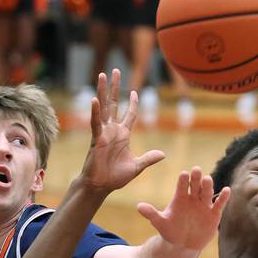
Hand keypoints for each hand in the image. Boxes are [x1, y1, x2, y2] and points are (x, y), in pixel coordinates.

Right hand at [81, 69, 163, 191]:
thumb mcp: (137, 166)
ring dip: (102, 91)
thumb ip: (149, 158)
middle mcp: (112, 130)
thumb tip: (163, 154)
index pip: (129, 114)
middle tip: (115, 71)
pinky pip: (95, 123)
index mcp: (123, 135)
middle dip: (114, 87)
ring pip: (103, 108)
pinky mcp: (96, 139)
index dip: (132, 103)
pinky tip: (94, 100)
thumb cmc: (116, 177)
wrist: (102, 186)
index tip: (134, 91)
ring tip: (102, 75)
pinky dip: (95, 112)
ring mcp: (103, 133)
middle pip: (114, 104)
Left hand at [137, 167, 230, 251]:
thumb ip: (152, 214)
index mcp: (180, 198)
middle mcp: (193, 198)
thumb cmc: (170, 231)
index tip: (183, 174)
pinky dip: (223, 197)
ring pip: (206, 193)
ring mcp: (204, 205)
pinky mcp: (214, 214)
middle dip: (196, 179)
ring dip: (207, 186)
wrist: (183, 244)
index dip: (182, 180)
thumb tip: (139, 206)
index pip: (181, 186)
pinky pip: (219, 204)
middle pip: (195, 186)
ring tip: (208, 179)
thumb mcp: (160, 223)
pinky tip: (227, 190)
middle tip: (196, 170)